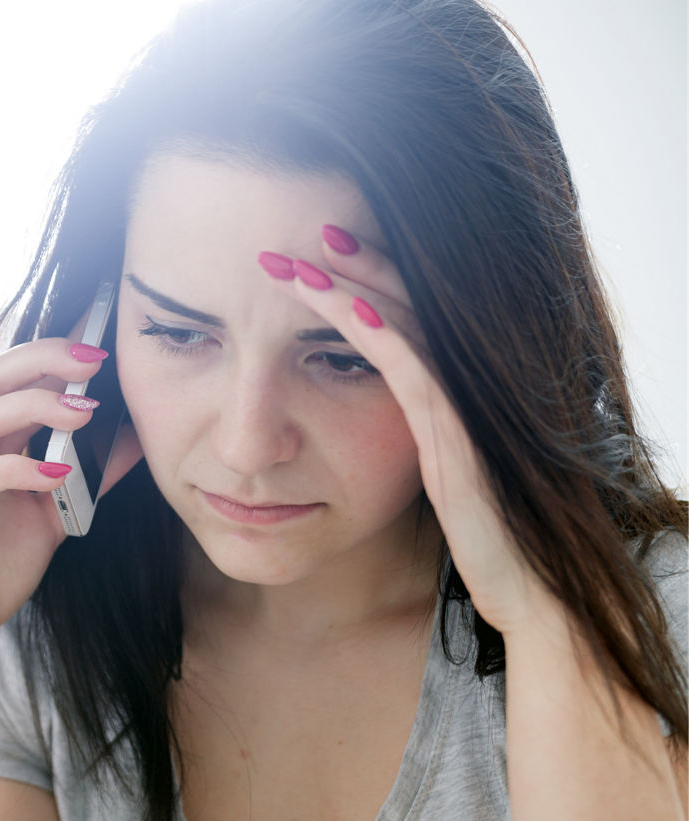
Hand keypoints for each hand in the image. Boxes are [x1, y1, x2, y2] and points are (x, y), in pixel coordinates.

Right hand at [0, 334, 142, 673]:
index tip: (100, 343)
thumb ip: (87, 478)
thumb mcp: (55, 516)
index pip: (11, 377)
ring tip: (86, 412)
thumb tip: (132, 441)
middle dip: (43, 359)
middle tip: (94, 359)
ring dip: (36, 407)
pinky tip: (57, 474)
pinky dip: (15, 470)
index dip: (50, 351)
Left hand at [258, 227, 549, 634]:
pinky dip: (380, 337)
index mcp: (438, 393)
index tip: (311, 253)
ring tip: (309, 256)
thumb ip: (403, 433)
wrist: (520, 585)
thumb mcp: (423, 471)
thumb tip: (350, 419)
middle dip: (355, 265)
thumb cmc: (473, 531)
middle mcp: (452, 388)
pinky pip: (413, 374)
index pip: (398, 314)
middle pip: (402, 304)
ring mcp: (456, 407)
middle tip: (306, 230)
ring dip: (354, 288)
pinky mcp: (454, 437)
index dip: (359, 278)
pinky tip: (346, 310)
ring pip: (404, 327)